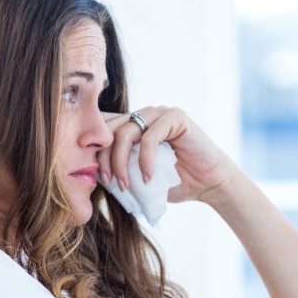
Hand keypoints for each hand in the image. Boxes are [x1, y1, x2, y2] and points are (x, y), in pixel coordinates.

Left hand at [98, 107, 238, 205]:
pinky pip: (150, 137)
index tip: (88, 172)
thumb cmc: (175, 182)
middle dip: (105, 158)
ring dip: (121, 161)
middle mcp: (144, 114)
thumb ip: (119, 171)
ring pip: (126, 132)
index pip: (103, 127)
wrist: (209, 184)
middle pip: (110, 129)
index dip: (93, 147)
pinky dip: (145, 160)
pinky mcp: (176, 117)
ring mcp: (159, 113)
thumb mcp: (138, 178)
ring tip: (125, 185)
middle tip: (108, 182)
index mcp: (133, 124)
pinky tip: (147, 178)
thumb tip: (90, 177)